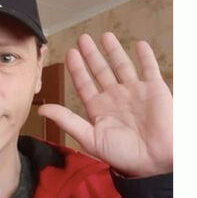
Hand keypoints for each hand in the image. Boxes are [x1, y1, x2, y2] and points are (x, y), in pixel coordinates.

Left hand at [38, 33, 171, 177]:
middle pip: (101, 70)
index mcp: (99, 109)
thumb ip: (67, 121)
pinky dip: (145, 56)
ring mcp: (135, 92)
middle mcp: (115, 97)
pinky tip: (139, 44)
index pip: (84, 83)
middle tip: (83, 38)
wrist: (154, 161)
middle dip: (92, 54)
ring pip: (122, 65)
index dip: (77, 68)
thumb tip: (41, 110)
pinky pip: (149, 69)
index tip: (70, 53)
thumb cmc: (122, 154)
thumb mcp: (90, 137)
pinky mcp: (155, 90)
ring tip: (105, 36)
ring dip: (114, 51)